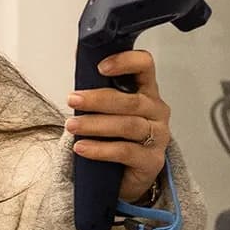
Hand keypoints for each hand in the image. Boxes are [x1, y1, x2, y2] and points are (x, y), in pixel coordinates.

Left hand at [64, 49, 170, 202]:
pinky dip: (100, 149)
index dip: (125, 62)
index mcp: (146, 91)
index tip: (101, 67)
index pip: (145, 66)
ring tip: (71, 126)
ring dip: (95, 125)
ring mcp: (158, 136)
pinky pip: (125, 151)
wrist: (126, 173)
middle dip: (97, 100)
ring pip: (127, 125)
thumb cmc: (116, 134)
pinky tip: (82, 148)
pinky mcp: (152, 160)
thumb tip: (78, 56)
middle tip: (72, 99)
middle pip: (131, 101)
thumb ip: (96, 85)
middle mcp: (156, 111)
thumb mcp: (106, 107)